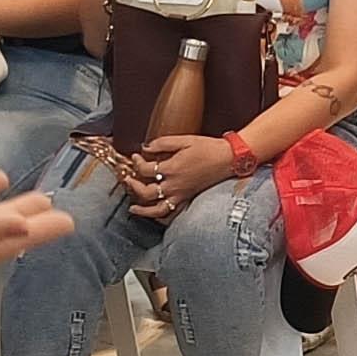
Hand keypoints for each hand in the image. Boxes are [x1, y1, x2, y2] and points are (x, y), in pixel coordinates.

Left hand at [122, 133, 238, 221]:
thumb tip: (147, 147)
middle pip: (146, 191)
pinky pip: (170, 212)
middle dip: (133, 185)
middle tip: (127, 179)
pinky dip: (159, 216)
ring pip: (156, 209)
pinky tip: (153, 214)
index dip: (137, 162)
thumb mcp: (185, 140)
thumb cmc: (208, 148)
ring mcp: (181, 194)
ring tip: (133, 207)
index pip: (145, 169)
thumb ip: (163, 143)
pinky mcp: (187, 198)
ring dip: (142, 209)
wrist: (229, 158)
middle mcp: (174, 185)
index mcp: (172, 168)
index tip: (136, 156)